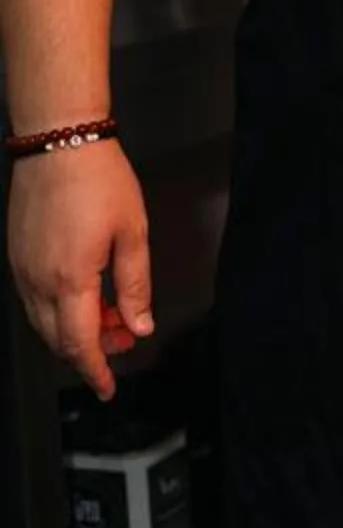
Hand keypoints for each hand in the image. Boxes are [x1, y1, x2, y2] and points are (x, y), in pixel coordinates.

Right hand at [7, 141, 152, 400]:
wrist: (59, 140)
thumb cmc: (99, 179)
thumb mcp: (134, 233)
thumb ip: (136, 285)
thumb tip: (140, 325)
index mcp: (71, 280)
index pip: (80, 345)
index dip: (96, 371)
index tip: (108, 387)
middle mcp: (38, 281)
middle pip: (59, 340)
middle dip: (91, 350)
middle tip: (123, 340)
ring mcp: (22, 269)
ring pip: (44, 322)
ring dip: (75, 329)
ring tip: (111, 314)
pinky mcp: (17, 255)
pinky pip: (34, 299)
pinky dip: (58, 309)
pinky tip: (83, 294)